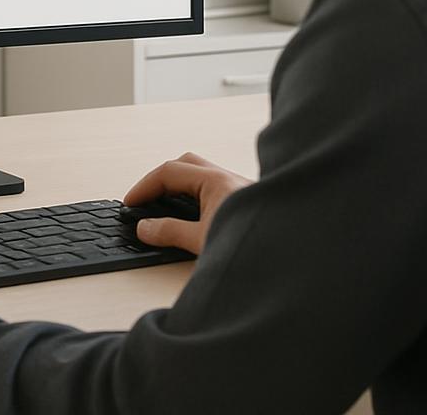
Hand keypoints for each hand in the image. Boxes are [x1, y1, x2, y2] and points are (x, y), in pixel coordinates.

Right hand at [124, 152, 250, 254]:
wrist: (296, 262)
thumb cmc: (255, 247)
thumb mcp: (203, 242)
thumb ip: (170, 232)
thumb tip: (145, 227)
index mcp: (216, 181)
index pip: (170, 172)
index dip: (145, 186)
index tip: (130, 203)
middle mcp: (230, 179)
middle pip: (185, 165)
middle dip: (161, 179)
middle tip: (145, 199)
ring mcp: (240, 189)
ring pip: (202, 175)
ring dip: (180, 186)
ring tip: (164, 207)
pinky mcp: (248, 204)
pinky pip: (215, 189)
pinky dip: (196, 196)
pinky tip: (194, 216)